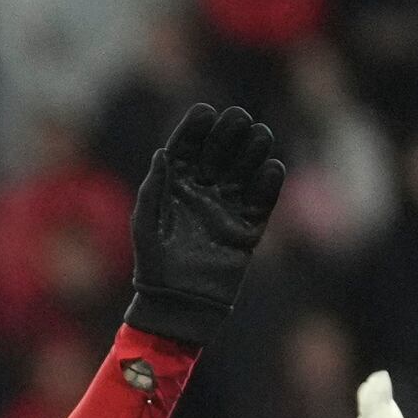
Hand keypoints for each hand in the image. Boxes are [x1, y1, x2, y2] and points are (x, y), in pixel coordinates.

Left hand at [123, 101, 286, 349]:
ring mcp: (227, 207)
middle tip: (238, 119)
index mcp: (176, 185)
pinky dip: (269, 183)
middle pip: (220, 151)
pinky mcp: (248, 227)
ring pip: (245, 169)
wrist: (179, 304)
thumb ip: (154, 187)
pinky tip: (271, 167)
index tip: (205, 112)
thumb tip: (162, 152)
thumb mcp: (146, 223)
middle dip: (230, 132)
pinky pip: (263, 200)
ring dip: (253, 150)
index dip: (197, 128)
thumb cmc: (154, 264)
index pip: (188, 147)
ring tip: (259, 135)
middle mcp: (204, 190)